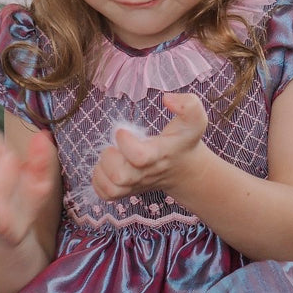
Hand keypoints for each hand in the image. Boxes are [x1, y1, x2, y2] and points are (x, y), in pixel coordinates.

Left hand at [92, 92, 207, 200]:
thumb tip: (168, 98)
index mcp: (161, 154)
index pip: (139, 156)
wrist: (184, 170)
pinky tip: (106, 167)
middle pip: (120, 176)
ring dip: (102, 168)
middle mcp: (147, 173)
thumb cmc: (184, 140)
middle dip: (109, 157)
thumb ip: (189, 104)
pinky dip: (98, 181)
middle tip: (114, 145)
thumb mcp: (194, 120)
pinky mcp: (127, 192)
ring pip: (111, 187)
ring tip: (111, 155)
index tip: (123, 130)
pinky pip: (106, 195)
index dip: (125, 142)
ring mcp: (136, 185)